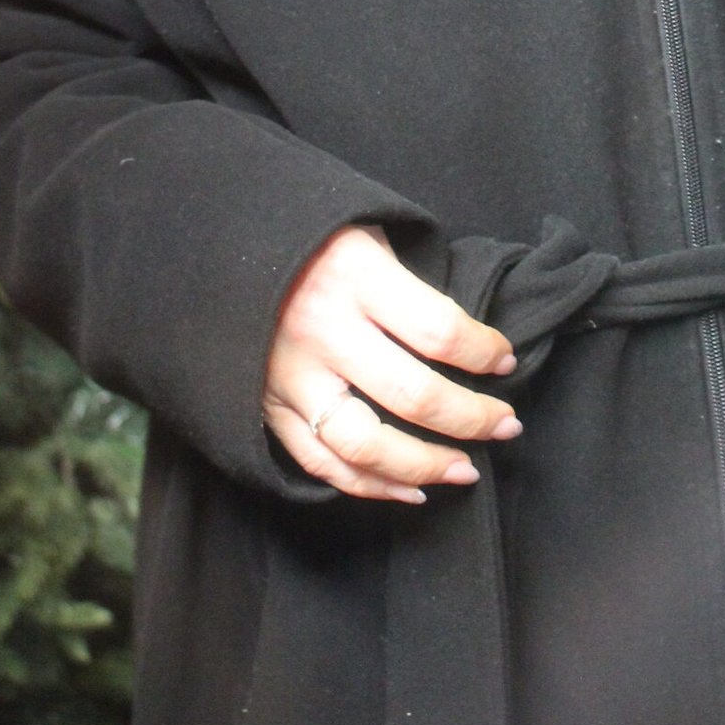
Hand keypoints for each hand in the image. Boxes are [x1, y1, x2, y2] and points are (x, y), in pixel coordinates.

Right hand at [264, 225, 520, 503]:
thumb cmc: (312, 238)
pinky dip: (370, 486)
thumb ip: (407, 285)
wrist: (217, 244)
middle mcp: (324, 331)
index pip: (438, 329)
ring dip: (425, 466)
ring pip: (367, 445)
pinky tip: (411, 490)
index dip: (483, 351)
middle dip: (472, 418)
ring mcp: (292, 377)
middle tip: (507, 425)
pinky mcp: (268, 408)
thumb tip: (466, 341)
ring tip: (466, 469)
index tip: (505, 359)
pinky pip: (322, 463)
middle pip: (413, 395)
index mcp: (355, 276)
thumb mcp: (365, 235)